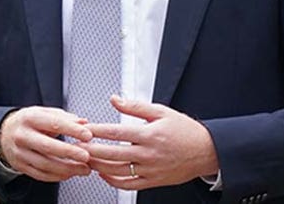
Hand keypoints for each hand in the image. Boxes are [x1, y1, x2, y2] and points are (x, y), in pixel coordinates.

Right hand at [0, 106, 93, 181]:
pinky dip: (57, 176)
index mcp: (29, 118)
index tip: (88, 135)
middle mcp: (22, 135)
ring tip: (84, 169)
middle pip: (47, 146)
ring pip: (45, 164)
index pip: (53, 123)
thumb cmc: (28, 122)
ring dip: (67, 168)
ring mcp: (20, 152)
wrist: (3, 133)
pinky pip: (40, 175)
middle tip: (86, 156)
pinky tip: (69, 174)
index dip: (72, 130)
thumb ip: (64, 117)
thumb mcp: (43, 113)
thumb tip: (83, 122)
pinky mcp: (20, 166)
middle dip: (69, 152)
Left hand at [81, 95, 219, 190]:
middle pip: (113, 154)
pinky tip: (103, 174)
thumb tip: (114, 99)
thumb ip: (134, 106)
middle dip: (92, 150)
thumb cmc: (185, 131)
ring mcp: (151, 170)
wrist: (207, 151)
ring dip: (99, 166)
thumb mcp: (161, 112)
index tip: (83, 129)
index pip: (116, 133)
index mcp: (149, 135)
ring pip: (118, 171)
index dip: (97, 131)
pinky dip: (113, 181)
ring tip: (85, 158)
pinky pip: (129, 184)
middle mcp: (149, 154)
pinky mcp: (154, 180)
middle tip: (77, 145)